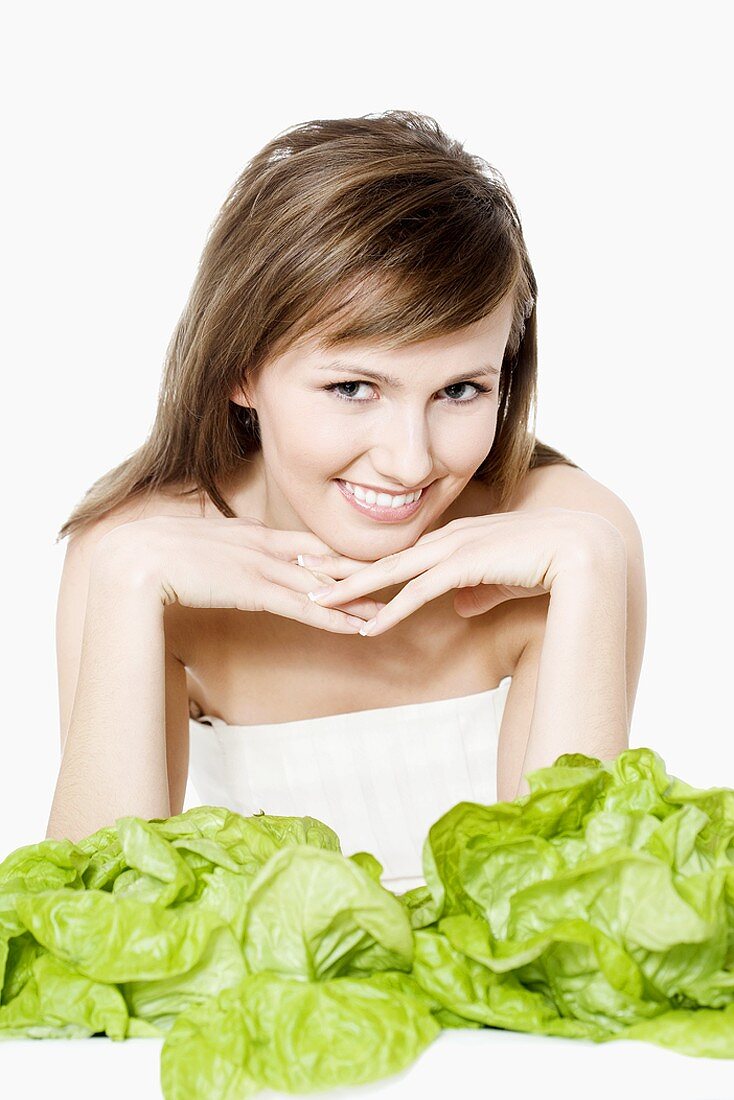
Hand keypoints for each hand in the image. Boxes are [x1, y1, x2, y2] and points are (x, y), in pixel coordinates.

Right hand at [93, 515, 384, 633]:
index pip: (302, 543)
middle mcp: (263, 545)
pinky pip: (305, 607)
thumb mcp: (191, 547)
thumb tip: (221, 564)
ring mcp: (262, 567)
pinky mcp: (256, 592)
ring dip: (357, 600)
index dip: (333, 556)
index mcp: (248, 533)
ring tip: (388, 610)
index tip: (359, 563)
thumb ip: (214, 553)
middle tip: (393, 581)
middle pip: (323, 560)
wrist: (135, 561)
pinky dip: (334, 617)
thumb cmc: (152, 555)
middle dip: (360, 573)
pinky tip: (357, 627)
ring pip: (321, 585)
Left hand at [300, 508, 625, 635]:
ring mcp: (456, 550)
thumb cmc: (549, 564)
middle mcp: (448, 540)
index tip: (328, 568)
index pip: (397, 554)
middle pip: (381, 557)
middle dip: (337, 565)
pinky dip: (392, 609)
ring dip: (352, 589)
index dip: (360, 562)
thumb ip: (479, 590)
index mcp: (454, 540)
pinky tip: (367, 625)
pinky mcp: (467, 566)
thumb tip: (459, 606)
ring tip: (315, 600)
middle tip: (297, 571)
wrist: (585, 551)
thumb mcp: (503, 579)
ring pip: (391, 572)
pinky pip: (420, 592)